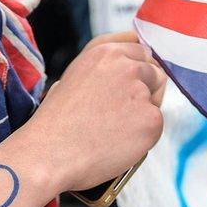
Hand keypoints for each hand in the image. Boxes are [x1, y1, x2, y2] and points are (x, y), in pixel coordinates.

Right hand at [23, 31, 167, 192]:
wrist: (49, 155)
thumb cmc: (55, 125)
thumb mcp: (71, 79)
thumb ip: (100, 70)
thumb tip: (123, 73)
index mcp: (104, 53)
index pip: (140, 51)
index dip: (137, 71)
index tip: (130, 86)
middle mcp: (126, 66)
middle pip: (155, 72)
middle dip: (145, 90)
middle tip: (120, 115)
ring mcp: (141, 92)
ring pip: (157, 98)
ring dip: (144, 111)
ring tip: (115, 129)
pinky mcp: (151, 119)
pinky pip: (156, 125)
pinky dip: (144, 136)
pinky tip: (119, 143)